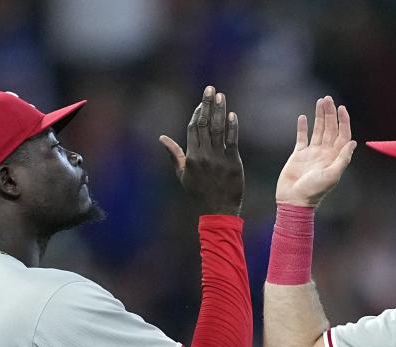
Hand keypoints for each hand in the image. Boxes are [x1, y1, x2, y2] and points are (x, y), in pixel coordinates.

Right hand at [160, 86, 243, 214]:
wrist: (218, 209)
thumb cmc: (199, 191)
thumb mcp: (183, 174)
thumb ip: (174, 154)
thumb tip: (161, 138)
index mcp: (191, 156)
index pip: (194, 128)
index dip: (198, 113)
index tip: (202, 102)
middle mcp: (204, 155)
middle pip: (205, 124)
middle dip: (207, 105)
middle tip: (210, 88)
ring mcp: (219, 158)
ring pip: (218, 129)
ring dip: (220, 111)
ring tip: (221, 96)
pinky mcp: (233, 163)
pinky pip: (232, 141)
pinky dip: (232, 127)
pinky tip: (232, 115)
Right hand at [276, 96, 355, 207]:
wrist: (294, 200)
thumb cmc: (314, 191)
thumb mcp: (332, 175)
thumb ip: (342, 159)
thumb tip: (353, 142)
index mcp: (335, 157)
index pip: (342, 134)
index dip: (343, 121)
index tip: (341, 108)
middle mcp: (325, 153)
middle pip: (330, 129)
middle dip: (330, 113)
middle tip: (327, 99)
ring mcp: (312, 153)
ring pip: (318, 130)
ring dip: (319, 116)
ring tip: (319, 102)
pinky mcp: (299, 155)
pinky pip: (302, 138)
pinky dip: (302, 127)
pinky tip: (302, 117)